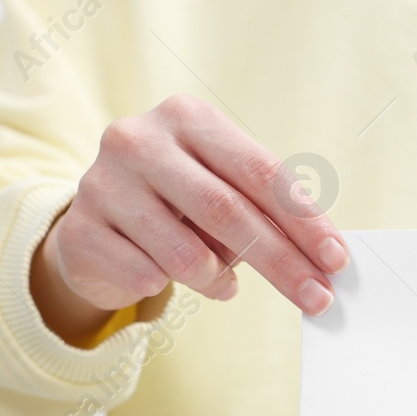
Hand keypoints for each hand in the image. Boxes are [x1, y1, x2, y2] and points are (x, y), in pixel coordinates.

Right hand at [31, 94, 348, 344]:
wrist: (94, 224)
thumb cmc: (176, 204)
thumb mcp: (221, 190)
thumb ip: (265, 211)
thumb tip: (324, 257)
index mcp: (186, 117)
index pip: (259, 171)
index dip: (304, 220)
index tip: (335, 260)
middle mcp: (139, 140)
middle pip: (228, 211)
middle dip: (281, 262)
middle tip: (317, 298)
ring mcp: (102, 182)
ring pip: (186, 254)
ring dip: (218, 280)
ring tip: (224, 284)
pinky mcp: (80, 229)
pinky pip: (146, 276)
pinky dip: (169, 287)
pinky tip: (164, 276)